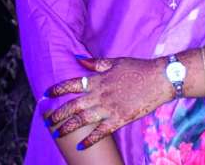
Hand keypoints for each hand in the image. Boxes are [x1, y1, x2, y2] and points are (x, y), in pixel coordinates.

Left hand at [44, 57, 172, 149]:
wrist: (158, 79)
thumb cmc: (138, 68)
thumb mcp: (116, 61)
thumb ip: (96, 63)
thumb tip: (78, 59)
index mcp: (99, 79)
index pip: (73, 84)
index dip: (58, 90)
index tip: (46, 95)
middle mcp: (100, 94)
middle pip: (74, 106)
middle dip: (58, 114)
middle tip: (48, 120)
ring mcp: (109, 108)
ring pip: (83, 120)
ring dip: (68, 127)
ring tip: (57, 133)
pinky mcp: (119, 119)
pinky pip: (101, 132)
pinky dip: (90, 140)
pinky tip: (80, 146)